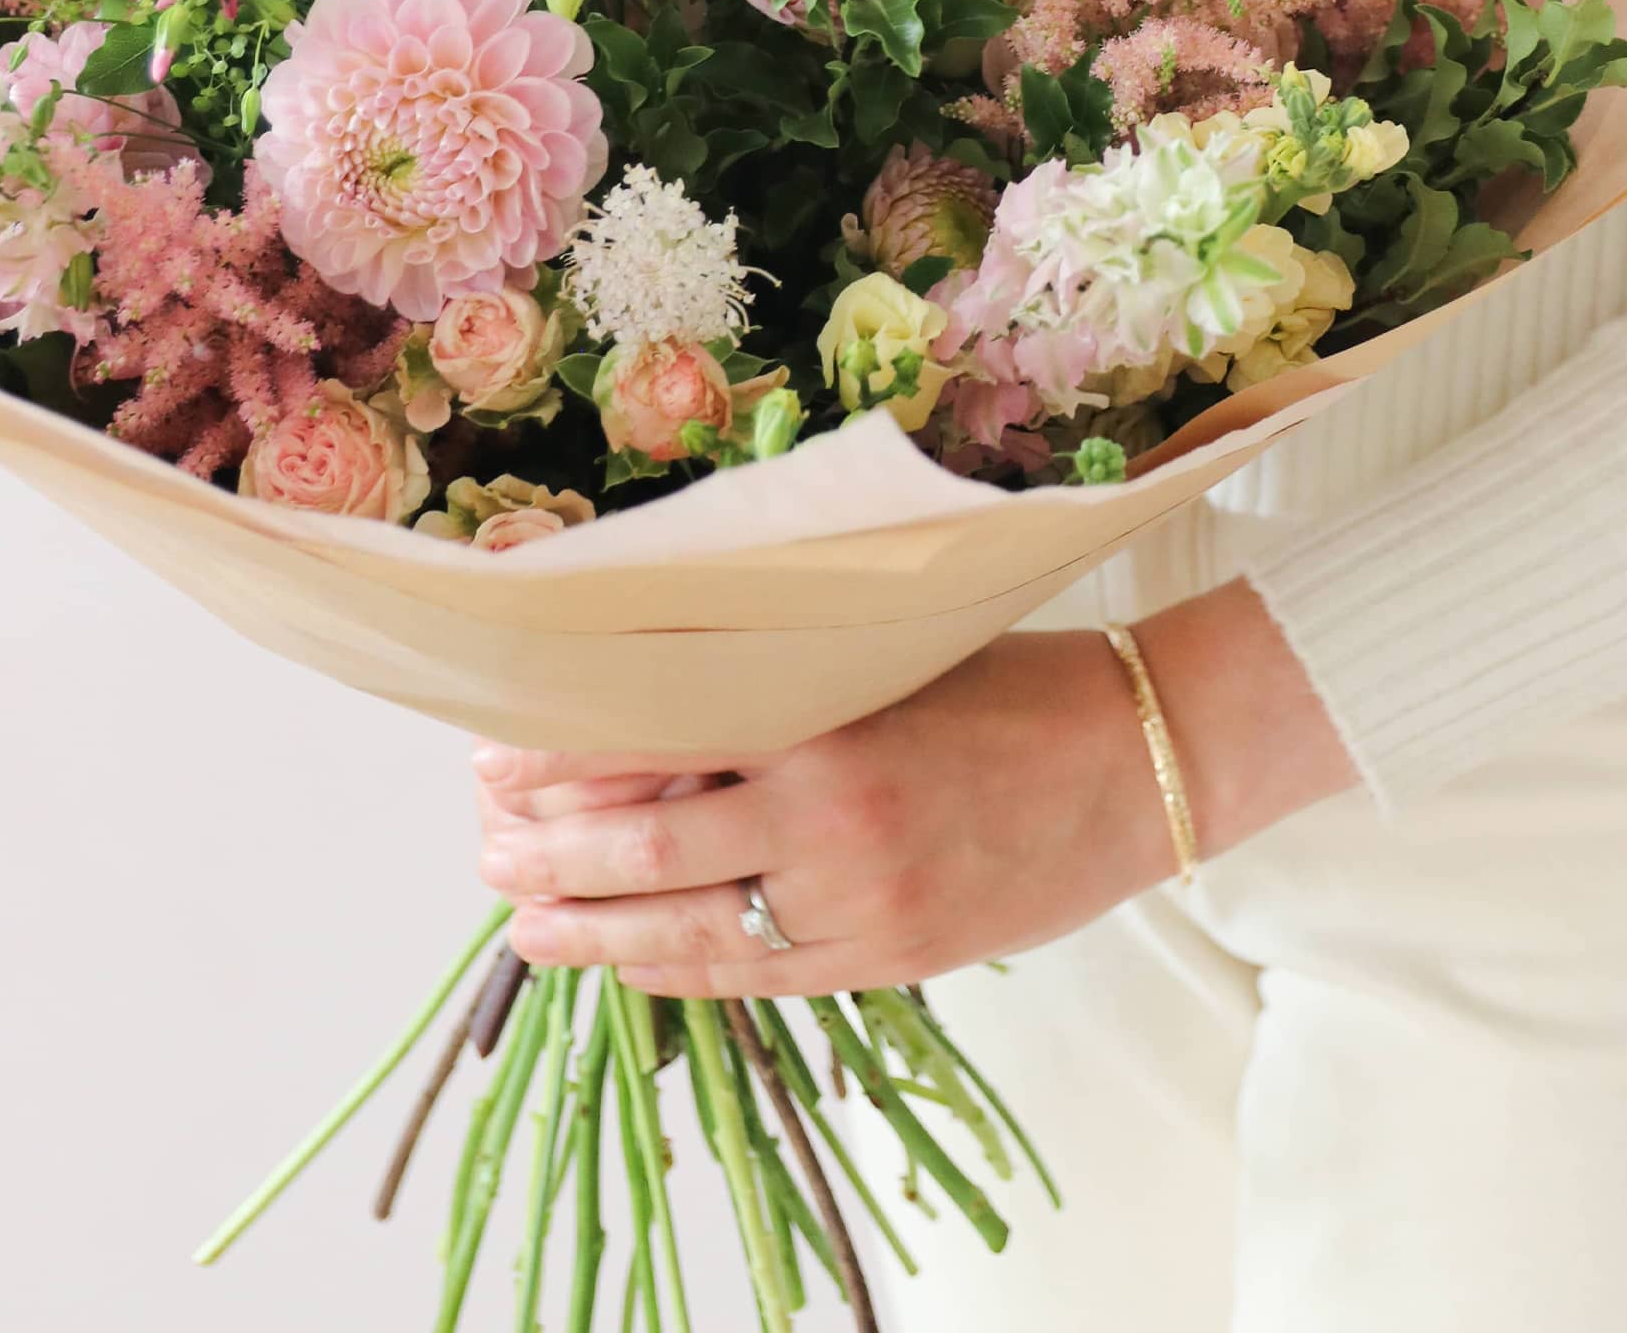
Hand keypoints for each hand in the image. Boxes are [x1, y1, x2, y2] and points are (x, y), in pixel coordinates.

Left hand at [474, 579, 1357, 999]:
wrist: (1140, 758)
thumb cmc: (1016, 682)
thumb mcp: (887, 651)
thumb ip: (780, 679)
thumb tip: (655, 690)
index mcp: (823, 712)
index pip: (648, 743)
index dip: (559, 761)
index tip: (497, 757)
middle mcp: (828, 811)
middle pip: (643, 849)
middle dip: (547, 854)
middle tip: (486, 845)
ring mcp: (857, 898)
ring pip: (685, 930)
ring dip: (589, 931)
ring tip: (524, 920)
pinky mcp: (886, 956)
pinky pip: (754, 975)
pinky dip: (675, 972)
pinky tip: (626, 960)